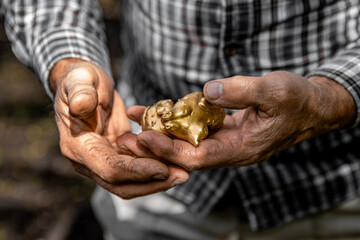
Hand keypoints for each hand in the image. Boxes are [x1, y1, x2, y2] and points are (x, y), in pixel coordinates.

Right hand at [49, 59, 187, 197]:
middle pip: (121, 184)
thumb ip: (80, 92)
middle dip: (152, 182)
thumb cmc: (81, 79)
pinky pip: (134, 171)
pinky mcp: (114, 157)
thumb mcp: (80, 79)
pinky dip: (153, 170)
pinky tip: (174, 165)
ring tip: (183, 173)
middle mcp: (87, 161)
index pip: (109, 168)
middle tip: (182, 176)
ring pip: (129, 182)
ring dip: (156, 181)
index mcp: (77, 146)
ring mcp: (100, 161)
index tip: (163, 168)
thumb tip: (81, 105)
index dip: (137, 170)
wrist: (82, 85)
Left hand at [128, 71, 354, 169]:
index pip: (197, 157)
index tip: (144, 136)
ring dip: (162, 132)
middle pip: (185, 155)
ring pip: (187, 142)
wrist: (311, 108)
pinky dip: (177, 123)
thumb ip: (243, 91)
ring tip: (136, 118)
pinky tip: (161, 110)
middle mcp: (230, 152)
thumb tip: (209, 90)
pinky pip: (196, 130)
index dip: (169, 149)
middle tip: (126, 136)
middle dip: (156, 147)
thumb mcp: (274, 91)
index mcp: (241, 150)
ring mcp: (226, 142)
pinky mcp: (224, 132)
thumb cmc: (296, 100)